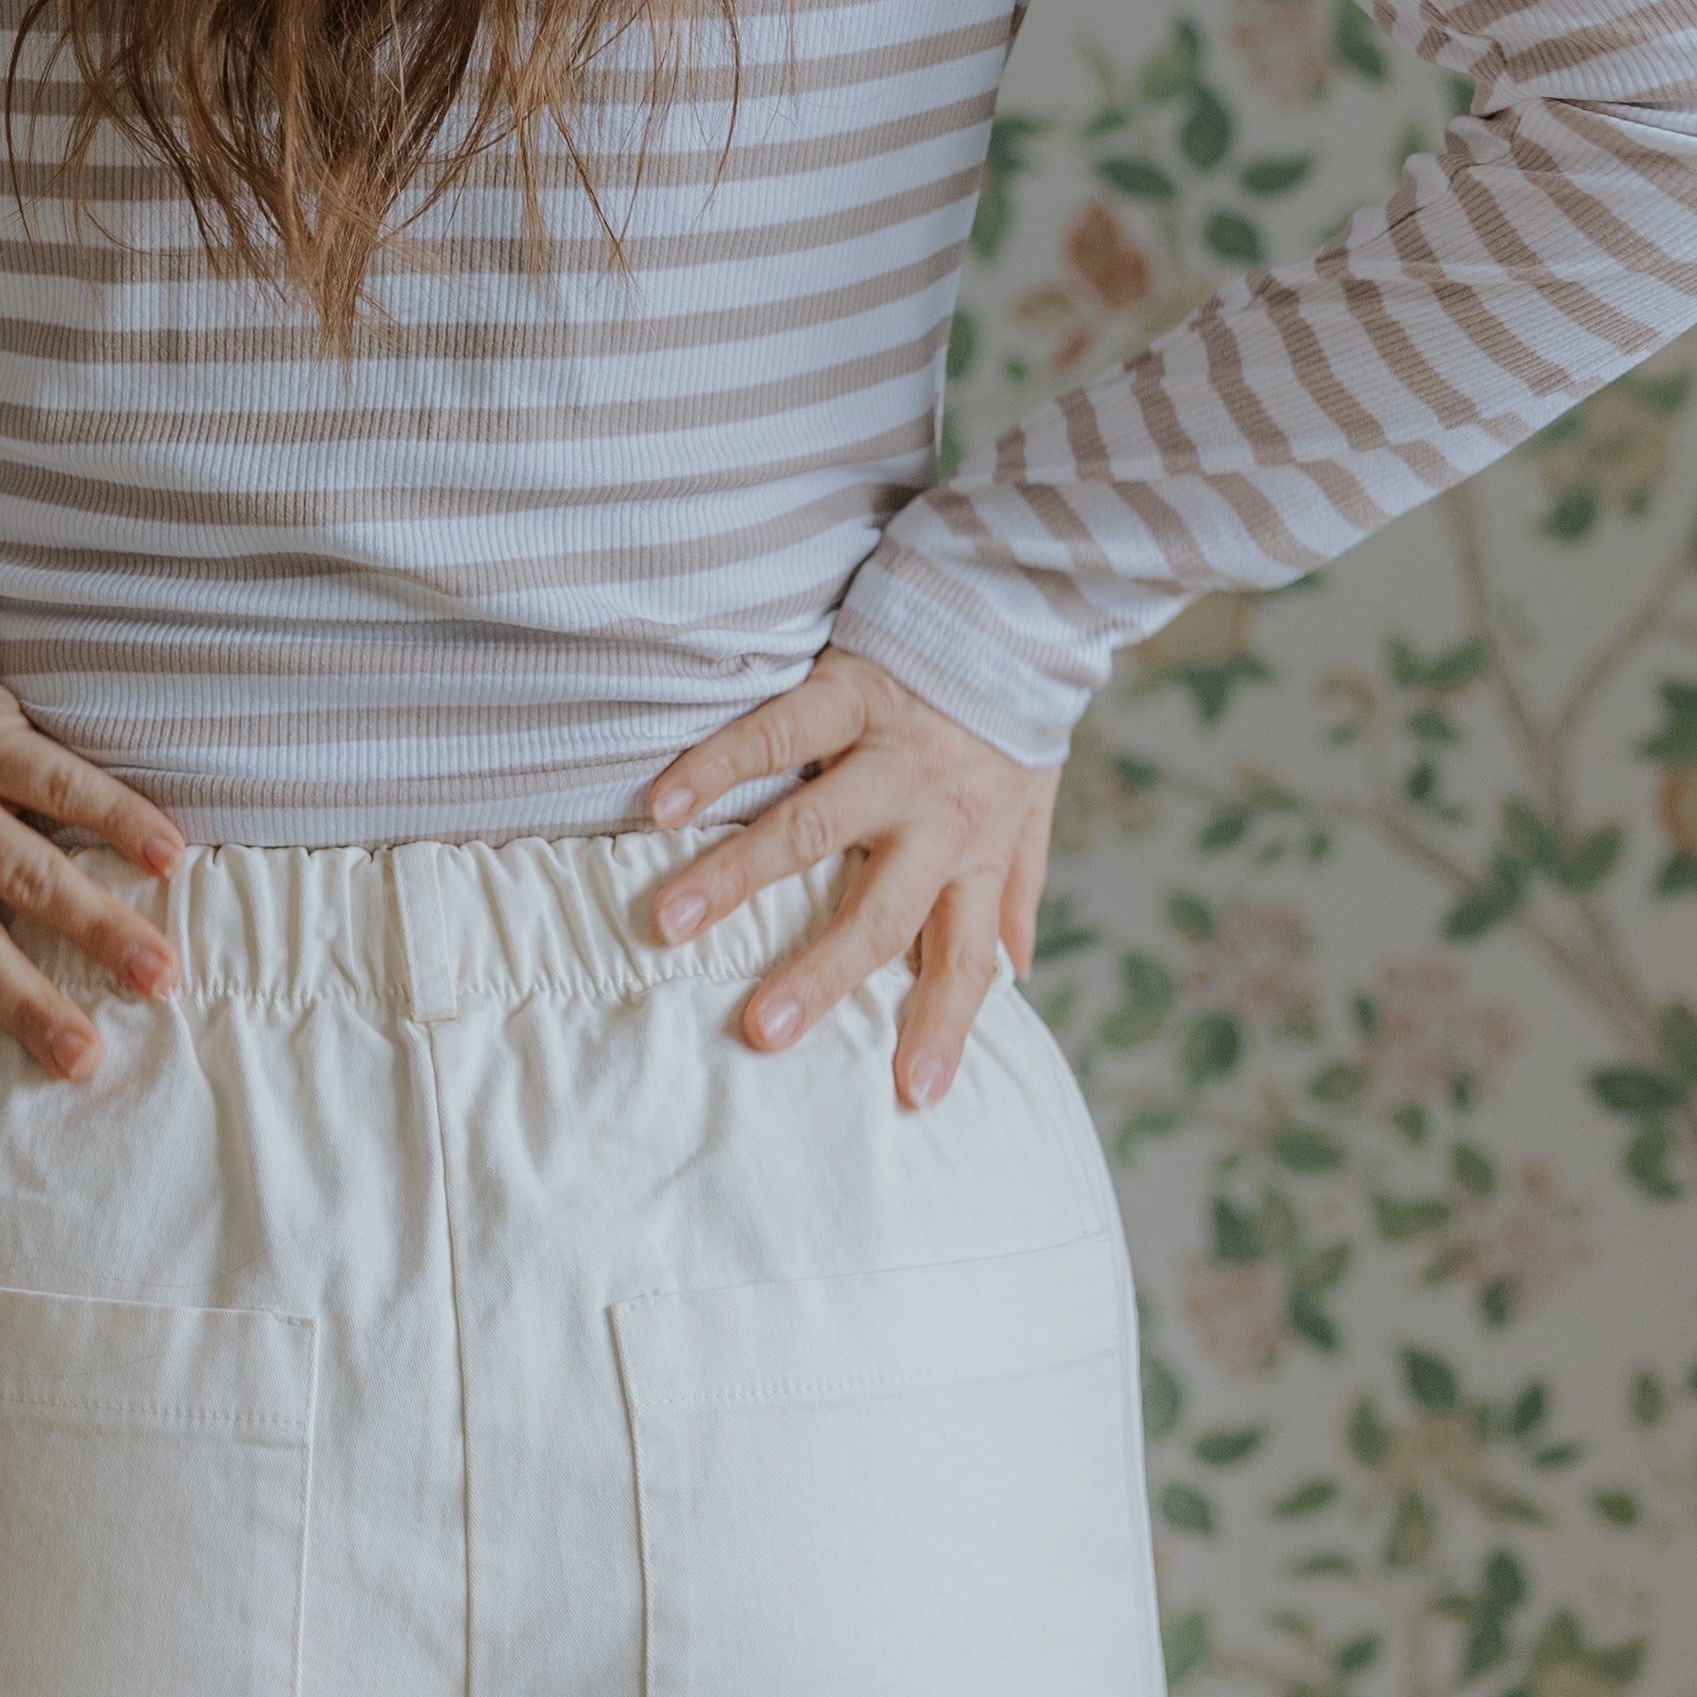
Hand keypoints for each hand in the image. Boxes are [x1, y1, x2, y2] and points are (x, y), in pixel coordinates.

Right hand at [638, 644, 1056, 1112]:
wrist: (1019, 603)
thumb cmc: (1012, 717)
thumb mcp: (1034, 809)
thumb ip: (1021, 889)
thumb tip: (1022, 971)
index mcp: (978, 851)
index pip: (964, 957)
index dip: (943, 1025)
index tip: (913, 1094)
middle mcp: (937, 816)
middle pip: (877, 911)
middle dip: (819, 975)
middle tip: (762, 1031)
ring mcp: (890, 754)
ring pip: (809, 828)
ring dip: (735, 878)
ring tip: (668, 924)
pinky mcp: (851, 690)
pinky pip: (775, 733)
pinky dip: (716, 766)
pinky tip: (662, 805)